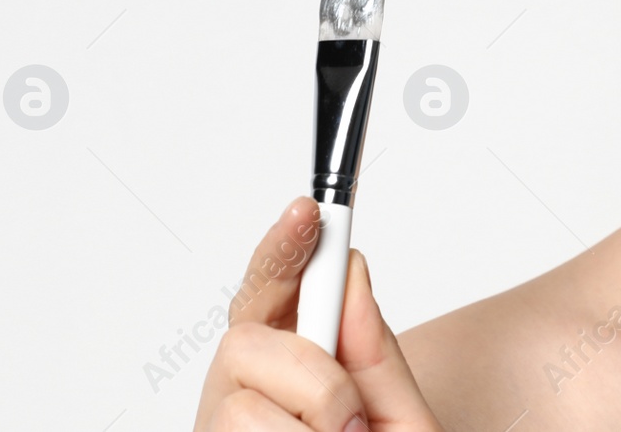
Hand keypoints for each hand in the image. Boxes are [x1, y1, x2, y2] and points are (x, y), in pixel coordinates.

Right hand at [194, 196, 442, 430]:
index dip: (285, 247)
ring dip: (312, 420)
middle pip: (242, 339)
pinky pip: (238, 424)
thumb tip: (353, 273)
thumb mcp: (399, 419)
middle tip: (353, 419)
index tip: (307, 210)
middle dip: (310, 370)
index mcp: (290, 378)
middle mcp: (247, 399)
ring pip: (241, 396)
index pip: (273, 296)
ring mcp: (221, 430)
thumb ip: (378, 360)